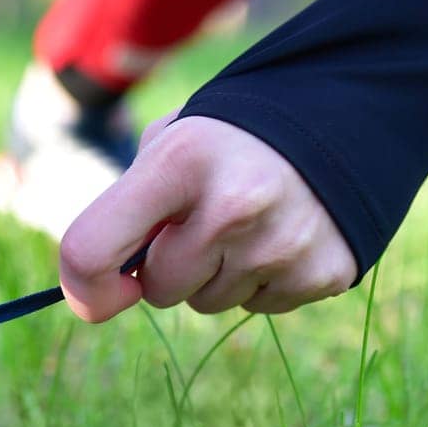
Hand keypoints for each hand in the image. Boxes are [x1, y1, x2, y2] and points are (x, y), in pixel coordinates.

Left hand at [59, 113, 356, 321]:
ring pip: (208, 303)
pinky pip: (257, 306)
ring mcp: (281, 245)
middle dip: (169, 268)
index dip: (83, 286)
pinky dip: (262, 281)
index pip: (91, 250)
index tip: (107, 290)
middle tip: (202, 223)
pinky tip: (282, 235)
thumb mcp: (173, 143)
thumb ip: (129, 207)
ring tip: (248, 223)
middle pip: (160, 290)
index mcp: (179, 162)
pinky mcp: (321, 274)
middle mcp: (231, 206)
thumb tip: (109, 282)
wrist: (344, 119)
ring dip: (217, 275)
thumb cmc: (230, 140)